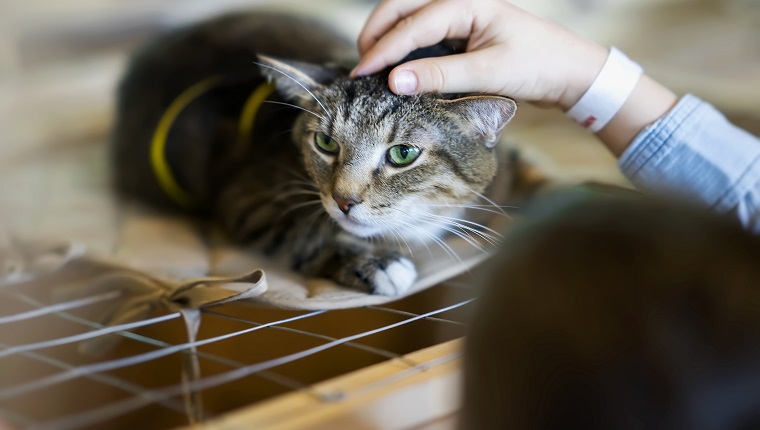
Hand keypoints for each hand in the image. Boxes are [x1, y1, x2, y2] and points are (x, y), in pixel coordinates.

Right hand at [352, 0, 608, 109]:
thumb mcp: (487, 72)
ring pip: (408, 17)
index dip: (383, 49)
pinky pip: (421, 33)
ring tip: (372, 68)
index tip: (361, 73)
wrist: (568, 71)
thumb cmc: (537, 65)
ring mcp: (459, 15)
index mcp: (467, 2)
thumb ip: (439, 76)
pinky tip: (396, 68)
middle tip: (361, 67)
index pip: (412, 23)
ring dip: (387, 38)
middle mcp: (459, 2)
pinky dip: (404, 47)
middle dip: (376, 34)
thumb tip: (394, 81)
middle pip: (401, 7)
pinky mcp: (460, 31)